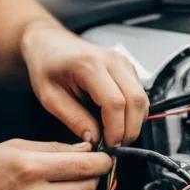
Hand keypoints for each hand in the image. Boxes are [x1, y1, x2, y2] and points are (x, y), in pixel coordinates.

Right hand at [0, 139, 111, 189]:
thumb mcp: (12, 146)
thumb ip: (52, 147)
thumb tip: (83, 149)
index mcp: (30, 168)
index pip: (86, 166)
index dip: (103, 159)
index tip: (105, 155)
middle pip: (90, 186)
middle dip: (93, 173)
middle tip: (85, 165)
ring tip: (64, 179)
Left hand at [21, 24, 147, 145]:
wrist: (50, 44)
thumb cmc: (47, 66)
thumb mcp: (49, 97)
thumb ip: (74, 119)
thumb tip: (94, 138)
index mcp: (89, 65)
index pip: (114, 102)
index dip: (115, 129)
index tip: (107, 145)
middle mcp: (112, 60)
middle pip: (136, 101)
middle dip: (129, 129)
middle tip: (114, 145)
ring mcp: (123, 62)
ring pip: (142, 99)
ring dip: (133, 122)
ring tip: (115, 135)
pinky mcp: (128, 68)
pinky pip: (140, 95)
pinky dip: (133, 113)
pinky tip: (117, 121)